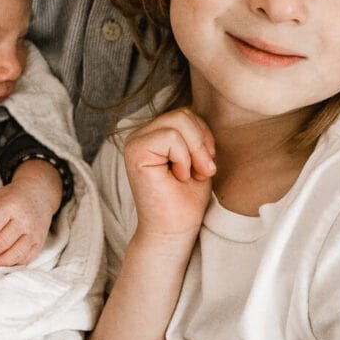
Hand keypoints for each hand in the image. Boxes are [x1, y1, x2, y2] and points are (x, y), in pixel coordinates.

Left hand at [0, 160, 62, 267]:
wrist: (40, 195)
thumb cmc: (14, 197)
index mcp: (11, 206)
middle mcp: (25, 221)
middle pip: (2, 243)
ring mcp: (34, 234)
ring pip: (15, 254)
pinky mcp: (39, 243)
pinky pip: (25, 259)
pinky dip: (11, 264)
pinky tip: (0, 264)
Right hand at [124, 108, 215, 241]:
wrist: (174, 230)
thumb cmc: (186, 200)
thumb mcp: (199, 158)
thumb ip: (196, 134)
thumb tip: (204, 109)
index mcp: (155, 134)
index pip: (187, 114)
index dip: (204, 138)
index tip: (205, 166)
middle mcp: (141, 134)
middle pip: (184, 114)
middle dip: (201, 144)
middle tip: (201, 172)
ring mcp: (135, 141)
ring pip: (179, 121)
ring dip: (194, 152)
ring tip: (188, 175)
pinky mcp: (135, 151)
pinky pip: (170, 136)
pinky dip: (183, 158)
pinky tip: (176, 177)